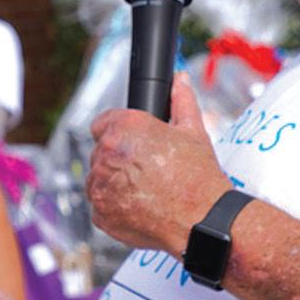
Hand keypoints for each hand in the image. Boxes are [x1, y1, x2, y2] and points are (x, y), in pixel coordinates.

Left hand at [87, 73, 229, 253]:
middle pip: (101, 152)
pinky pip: (101, 206)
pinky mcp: (100, 213)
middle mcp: (106, 153)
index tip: (133, 144)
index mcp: (124, 127)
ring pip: (98, 179)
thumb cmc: (198, 176)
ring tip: (146, 190)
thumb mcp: (193, 132)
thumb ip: (181, 101)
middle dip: (119, 159)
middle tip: (147, 170)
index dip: (119, 132)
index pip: (102, 123)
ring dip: (114, 183)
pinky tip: (140, 207)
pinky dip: (115, 207)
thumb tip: (180, 80)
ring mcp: (99, 185)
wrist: (201, 219)